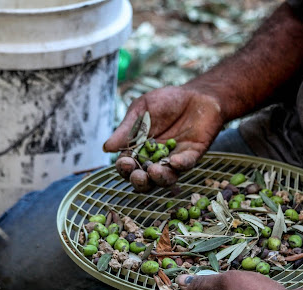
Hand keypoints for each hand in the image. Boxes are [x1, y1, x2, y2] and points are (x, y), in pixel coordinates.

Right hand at [103, 86, 224, 186]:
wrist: (195, 94)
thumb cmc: (166, 101)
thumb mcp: (141, 110)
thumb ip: (127, 129)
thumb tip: (106, 148)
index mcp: (139, 149)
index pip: (128, 166)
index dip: (125, 168)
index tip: (125, 163)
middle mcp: (156, 159)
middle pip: (146, 180)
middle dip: (140, 182)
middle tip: (138, 176)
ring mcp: (174, 159)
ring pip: (166, 178)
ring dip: (159, 179)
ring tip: (154, 172)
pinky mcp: (192, 155)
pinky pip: (186, 165)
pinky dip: (180, 165)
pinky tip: (174, 162)